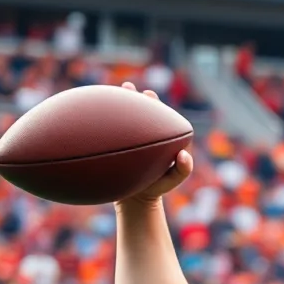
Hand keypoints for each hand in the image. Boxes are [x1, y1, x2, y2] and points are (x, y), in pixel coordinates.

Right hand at [115, 81, 192, 205]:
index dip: (158, 106)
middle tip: (137, 90)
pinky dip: (111, 117)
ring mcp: (137, 136)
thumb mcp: (170, 182)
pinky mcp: (124, 140)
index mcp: (166, 138)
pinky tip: (99, 107)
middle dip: (144, 99)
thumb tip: (184, 155)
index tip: (150, 98)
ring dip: (128, 101)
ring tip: (125, 87)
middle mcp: (152, 133)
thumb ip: (182, 171)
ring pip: (132, 116)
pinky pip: (118, 127)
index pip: (164, 118)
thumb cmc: (155, 188)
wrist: (134, 196)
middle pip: (148, 112)